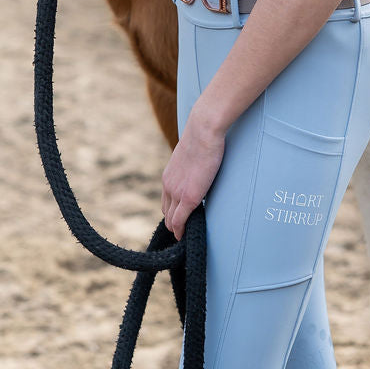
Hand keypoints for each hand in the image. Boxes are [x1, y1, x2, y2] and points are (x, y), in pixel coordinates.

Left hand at [161, 111, 225, 240]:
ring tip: (183, 236)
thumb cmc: (202, 138)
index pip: (166, 201)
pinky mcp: (189, 197)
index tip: (179, 219)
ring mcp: (177, 192)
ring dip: (176, 228)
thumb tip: (199, 167)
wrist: (203, 131)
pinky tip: (183, 237)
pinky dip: (181, 230)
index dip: (172, 212)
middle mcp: (168, 186)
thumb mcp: (191, 155)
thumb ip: (191, 166)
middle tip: (182, 232)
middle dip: (173, 223)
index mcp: (169, 176)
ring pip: (171, 218)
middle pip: (166, 212)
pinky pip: (180, 220)